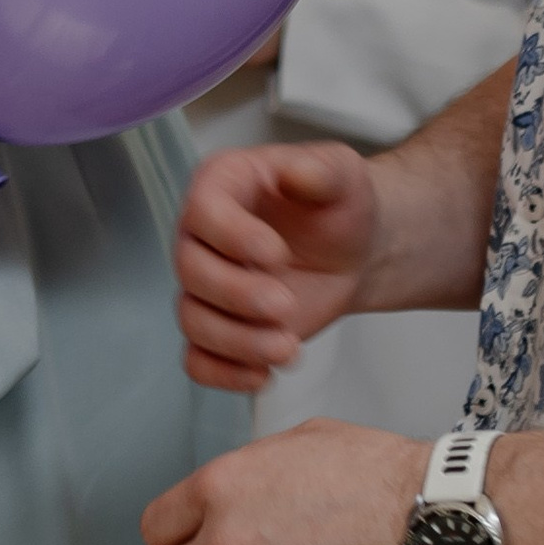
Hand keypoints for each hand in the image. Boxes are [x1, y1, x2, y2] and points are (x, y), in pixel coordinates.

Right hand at [175, 139, 380, 391]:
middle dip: (237, 295)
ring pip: (193, 320)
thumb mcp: (341, 173)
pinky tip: (264, 375)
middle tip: (287, 305)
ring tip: (289, 347)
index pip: (202, 211)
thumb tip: (295, 172)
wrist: (353, 251)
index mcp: (222, 186)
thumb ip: (320, 169)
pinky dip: (223, 374)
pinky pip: (198, 359)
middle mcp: (203, 236)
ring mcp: (208, 286)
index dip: (232, 237)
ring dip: (237, 341)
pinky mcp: (222, 327)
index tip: (277, 254)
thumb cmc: (339, 205)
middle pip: (190, 271)